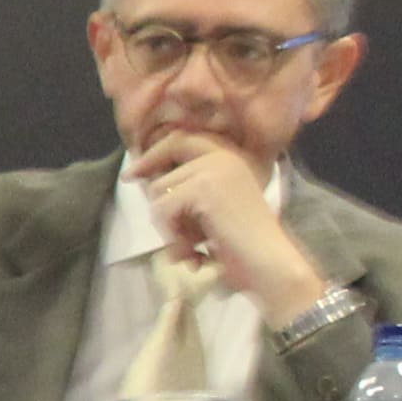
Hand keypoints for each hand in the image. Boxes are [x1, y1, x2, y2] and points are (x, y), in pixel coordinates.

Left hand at [137, 131, 331, 323]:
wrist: (267, 262)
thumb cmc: (240, 245)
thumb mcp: (211, 209)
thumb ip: (188, 189)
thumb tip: (143, 178)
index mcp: (230, 159)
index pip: (183, 138)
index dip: (156, 152)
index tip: (133, 172)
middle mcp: (224, 156)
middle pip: (167, 152)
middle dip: (151, 176)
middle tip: (134, 188)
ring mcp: (216, 169)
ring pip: (158, 190)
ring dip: (167, 225)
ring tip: (189, 247)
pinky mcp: (205, 188)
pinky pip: (162, 209)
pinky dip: (170, 235)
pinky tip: (192, 251)